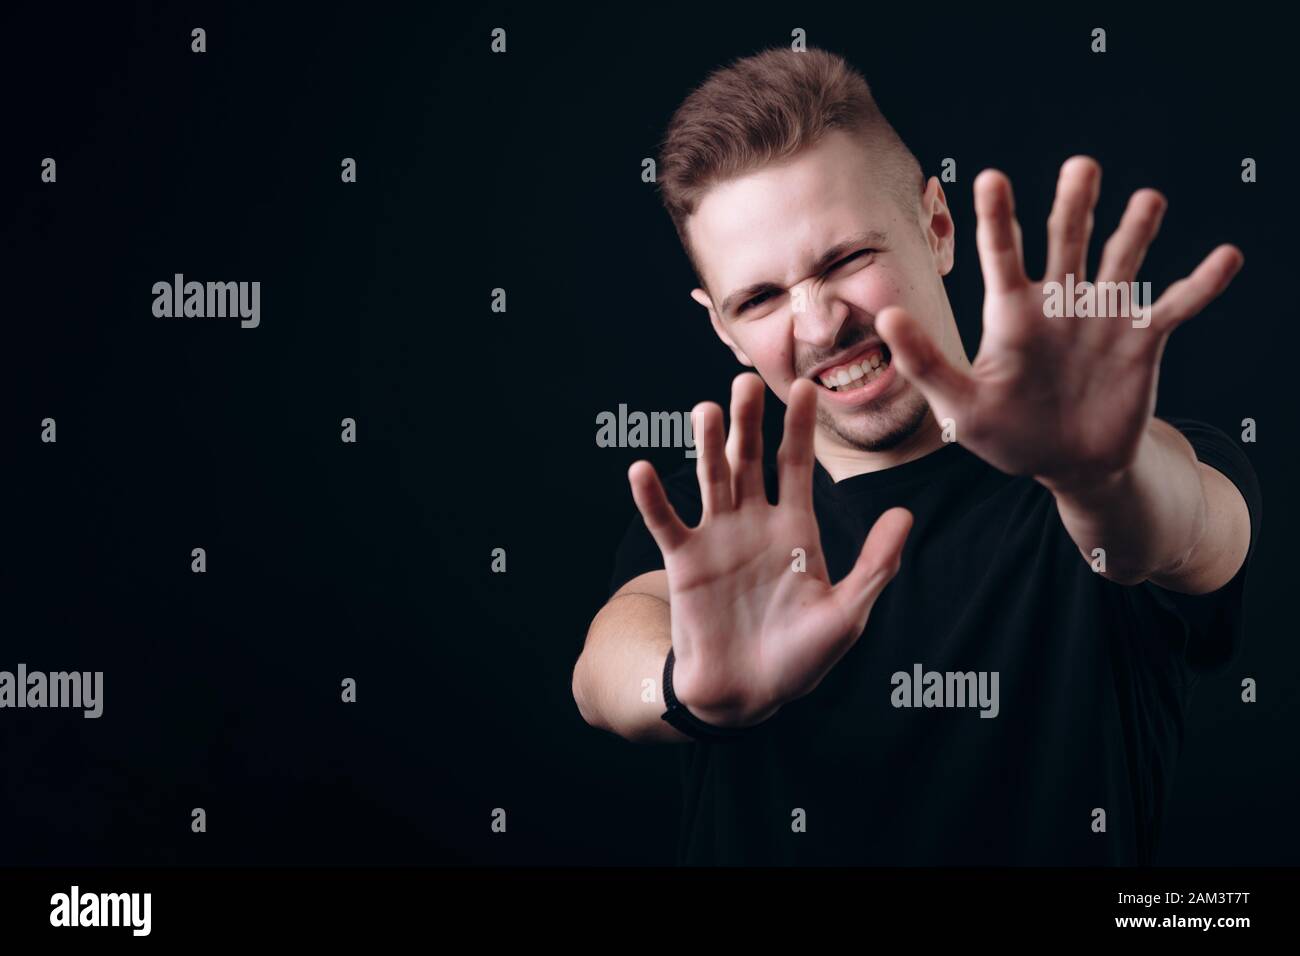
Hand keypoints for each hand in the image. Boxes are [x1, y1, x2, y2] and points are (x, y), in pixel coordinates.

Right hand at [627, 373, 911, 727]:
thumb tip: (906, 514)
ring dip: (706, 445)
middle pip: (750, 460)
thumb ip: (875, 565)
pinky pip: (666, 523)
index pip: (796, 466)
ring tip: (705, 409)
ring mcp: (717, 538)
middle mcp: (754, 523)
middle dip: (749, 422)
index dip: (799, 429)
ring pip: (711, 479)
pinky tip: (642, 469)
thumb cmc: (800, 658)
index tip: (807, 388)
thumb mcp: (847, 614)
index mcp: (796, 529)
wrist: (747, 695)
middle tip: (746, 381)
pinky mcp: (684, 562)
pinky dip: (653, 497)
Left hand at [876, 156, 1243, 492]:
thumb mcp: (959, 408)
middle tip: (1080, 166)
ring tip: (1147, 199)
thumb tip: (887, 319)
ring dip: (1135, 230)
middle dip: (1074, 204)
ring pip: (1120, 260)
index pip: (1001, 253)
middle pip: (1066, 239)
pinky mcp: (1142, 340)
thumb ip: (925, 364)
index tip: (991, 176)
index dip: (997, 217)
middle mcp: (1058, 302)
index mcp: (1011, 313)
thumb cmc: (1007, 436)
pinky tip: (1225, 258)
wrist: (1067, 465)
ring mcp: (1102, 317)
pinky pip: (1175, 305)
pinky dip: (1200, 284)